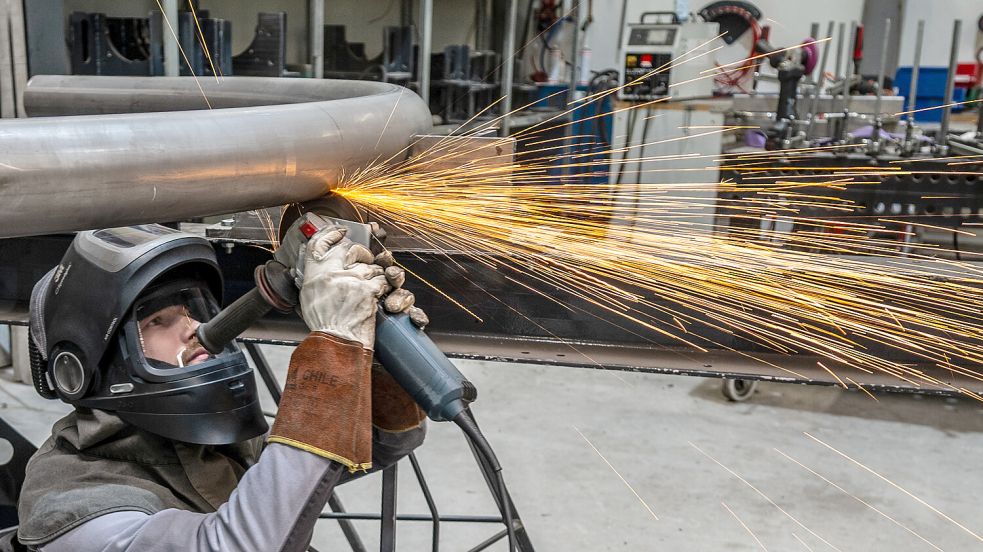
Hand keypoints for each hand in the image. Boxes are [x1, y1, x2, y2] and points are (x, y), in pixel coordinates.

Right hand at [295, 226, 388, 348]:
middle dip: (361, 253)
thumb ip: (315, 279)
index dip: (331, 234)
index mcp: (314, 275)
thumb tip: (320, 266)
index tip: (340, 231)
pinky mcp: (367, 290)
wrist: (335, 343)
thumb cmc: (324, 327)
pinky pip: (381, 279)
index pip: (319, 243)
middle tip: (364, 260)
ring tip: (370, 286)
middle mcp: (330, 274)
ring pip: (370, 265)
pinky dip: (383, 287)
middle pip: (349, 249)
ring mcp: (350, 280)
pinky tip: (378, 294)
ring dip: (374, 275)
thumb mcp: (309, 299)